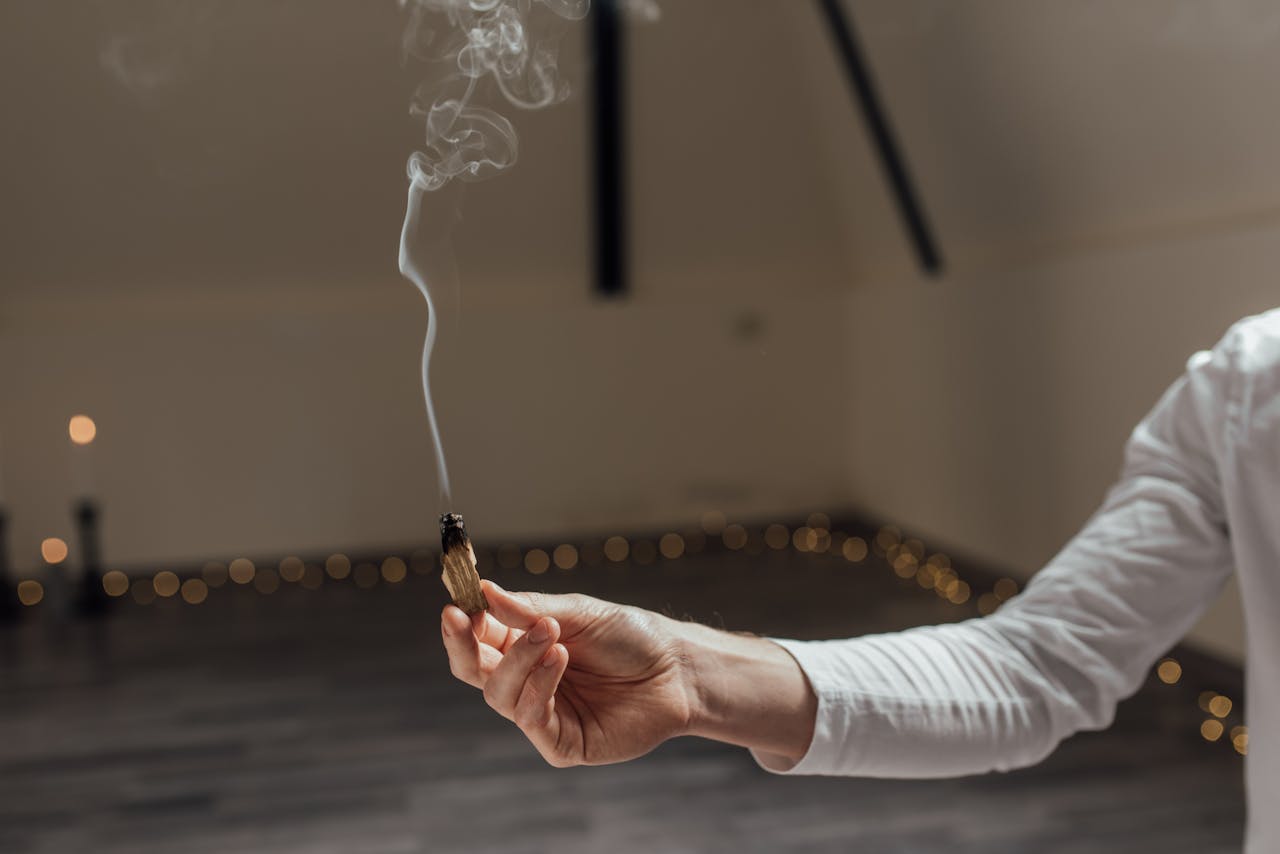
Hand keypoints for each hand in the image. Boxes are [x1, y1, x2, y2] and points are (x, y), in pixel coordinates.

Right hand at [441, 580, 695, 766]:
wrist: (677, 670)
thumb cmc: (629, 636)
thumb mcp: (578, 612)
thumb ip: (529, 608)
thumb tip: (483, 590)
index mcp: (523, 646)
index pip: (476, 638)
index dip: (460, 623)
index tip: (454, 604)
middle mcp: (526, 681)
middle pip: (473, 670)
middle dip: (463, 644)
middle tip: (462, 617)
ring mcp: (542, 714)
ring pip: (499, 693)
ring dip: (519, 659)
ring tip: (550, 632)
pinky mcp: (560, 743)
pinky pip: (531, 718)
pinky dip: (539, 687)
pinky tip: (559, 659)